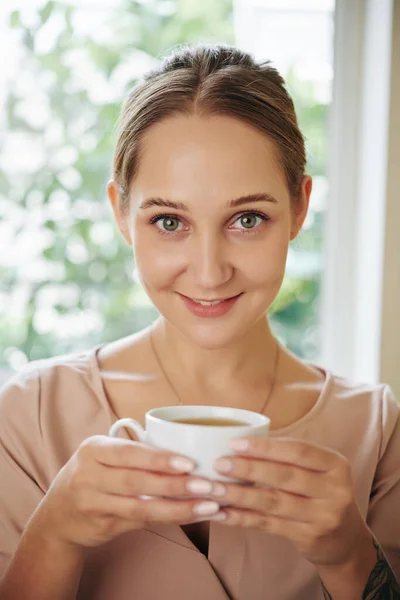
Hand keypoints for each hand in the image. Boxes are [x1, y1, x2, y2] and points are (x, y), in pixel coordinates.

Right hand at [31, 435, 220, 550]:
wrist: (58, 516)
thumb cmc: (92, 475)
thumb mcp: (103, 456)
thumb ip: (134, 454)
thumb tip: (185, 452)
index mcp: (94, 450)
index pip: (129, 453)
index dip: (159, 458)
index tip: (189, 462)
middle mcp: (89, 476)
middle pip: (136, 481)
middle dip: (174, 484)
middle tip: (207, 485)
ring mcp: (93, 504)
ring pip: (140, 507)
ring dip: (178, 507)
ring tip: (207, 506)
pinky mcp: (102, 526)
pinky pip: (140, 522)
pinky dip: (167, 518)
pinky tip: (190, 516)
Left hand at [208, 437, 369, 567]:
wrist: (345, 540)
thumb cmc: (321, 493)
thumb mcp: (318, 470)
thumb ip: (288, 457)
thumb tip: (239, 443)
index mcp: (336, 465)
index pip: (298, 451)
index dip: (265, 447)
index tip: (234, 443)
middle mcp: (334, 490)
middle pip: (285, 476)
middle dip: (248, 469)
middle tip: (219, 464)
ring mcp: (323, 517)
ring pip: (273, 502)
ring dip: (240, 495)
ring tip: (214, 488)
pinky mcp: (309, 537)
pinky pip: (269, 525)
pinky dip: (243, 518)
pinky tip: (223, 513)